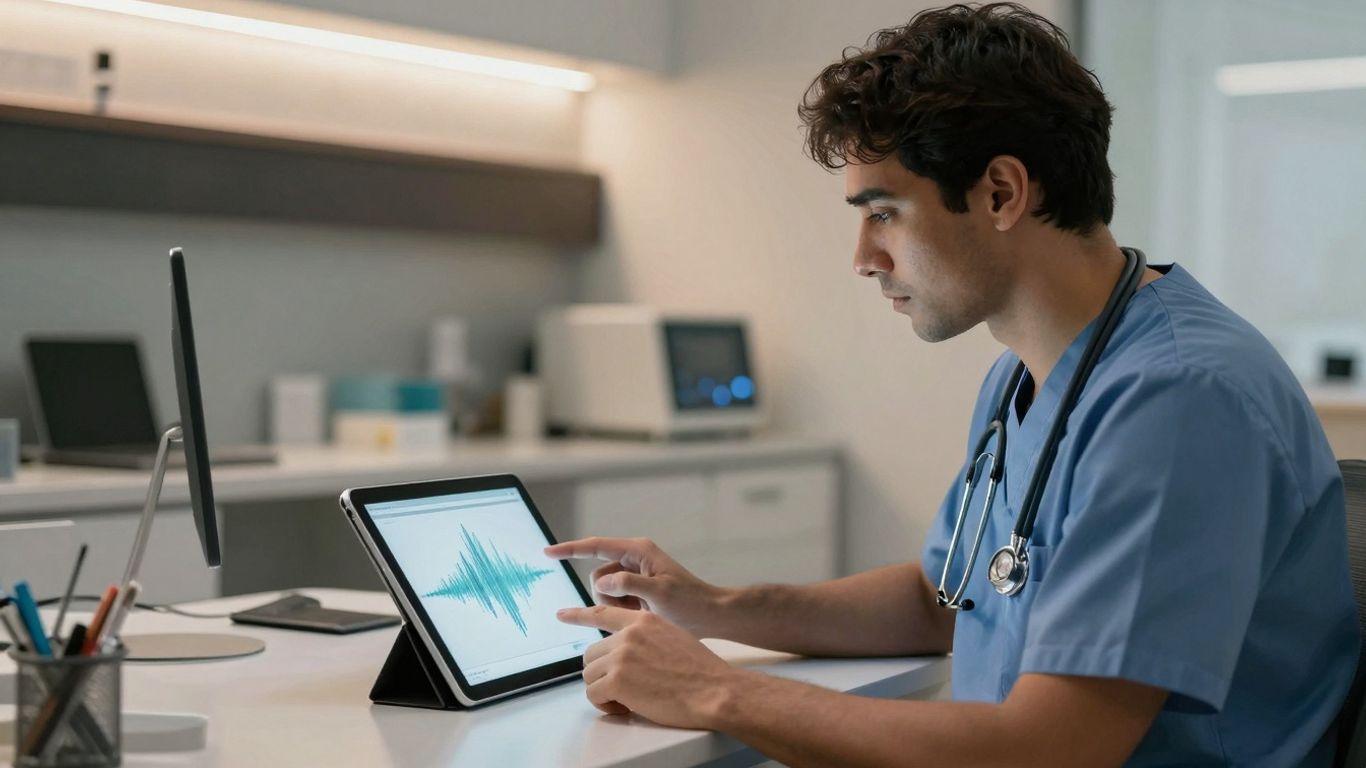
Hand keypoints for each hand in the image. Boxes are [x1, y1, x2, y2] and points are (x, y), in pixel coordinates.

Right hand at [544, 537, 726, 636]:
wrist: (710, 616)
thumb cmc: (690, 603)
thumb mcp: (660, 593)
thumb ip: (629, 584)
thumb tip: (604, 583)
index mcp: (639, 551)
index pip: (595, 547)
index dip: (570, 549)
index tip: (548, 553)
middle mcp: (634, 559)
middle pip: (598, 576)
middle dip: (608, 596)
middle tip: (636, 608)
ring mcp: (634, 576)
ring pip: (604, 592)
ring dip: (617, 606)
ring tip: (643, 613)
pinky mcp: (636, 590)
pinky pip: (614, 601)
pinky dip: (623, 611)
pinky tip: (643, 616)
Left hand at [557, 604, 742, 728]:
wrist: (714, 690)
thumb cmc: (700, 670)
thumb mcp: (672, 636)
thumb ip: (645, 637)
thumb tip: (626, 651)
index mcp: (642, 621)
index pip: (602, 613)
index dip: (578, 615)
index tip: (562, 614)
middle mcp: (628, 634)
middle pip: (591, 654)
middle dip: (602, 674)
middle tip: (622, 688)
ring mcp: (621, 656)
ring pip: (590, 675)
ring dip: (604, 691)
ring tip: (628, 700)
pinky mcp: (617, 680)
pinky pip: (594, 695)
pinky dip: (606, 706)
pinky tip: (626, 708)